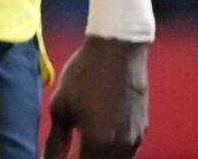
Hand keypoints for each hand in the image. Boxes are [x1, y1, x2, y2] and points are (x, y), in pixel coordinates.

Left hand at [45, 37, 148, 157]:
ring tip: (79, 149)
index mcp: (98, 142)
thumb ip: (55, 140)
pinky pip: (127, 153)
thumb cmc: (84, 75)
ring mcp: (136, 138)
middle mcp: (122, 146)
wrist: (118, 50)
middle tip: (66, 154)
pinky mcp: (142, 129)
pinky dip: (111, 154)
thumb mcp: (61, 106)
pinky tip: (97, 143)